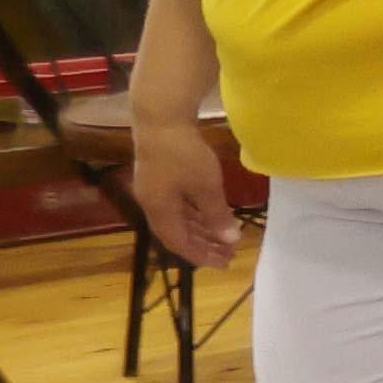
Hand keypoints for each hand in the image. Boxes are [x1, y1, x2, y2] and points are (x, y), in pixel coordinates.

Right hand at [131, 117, 241, 267]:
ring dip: (200, 230)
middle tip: (228, 254)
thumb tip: (230, 240)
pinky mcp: (159, 178)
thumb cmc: (184, 154)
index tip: (223, 263)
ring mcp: (154, 191)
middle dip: (202, 245)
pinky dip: (194, 214)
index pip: (179, 243)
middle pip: (177, 233)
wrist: (161, 119)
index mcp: (159, 210)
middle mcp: (152, 204)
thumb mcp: (206, 186)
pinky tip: (210, 217)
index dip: (200, 255)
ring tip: (223, 238)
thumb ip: (217, 215)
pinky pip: (178, 206)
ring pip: (178, 219)